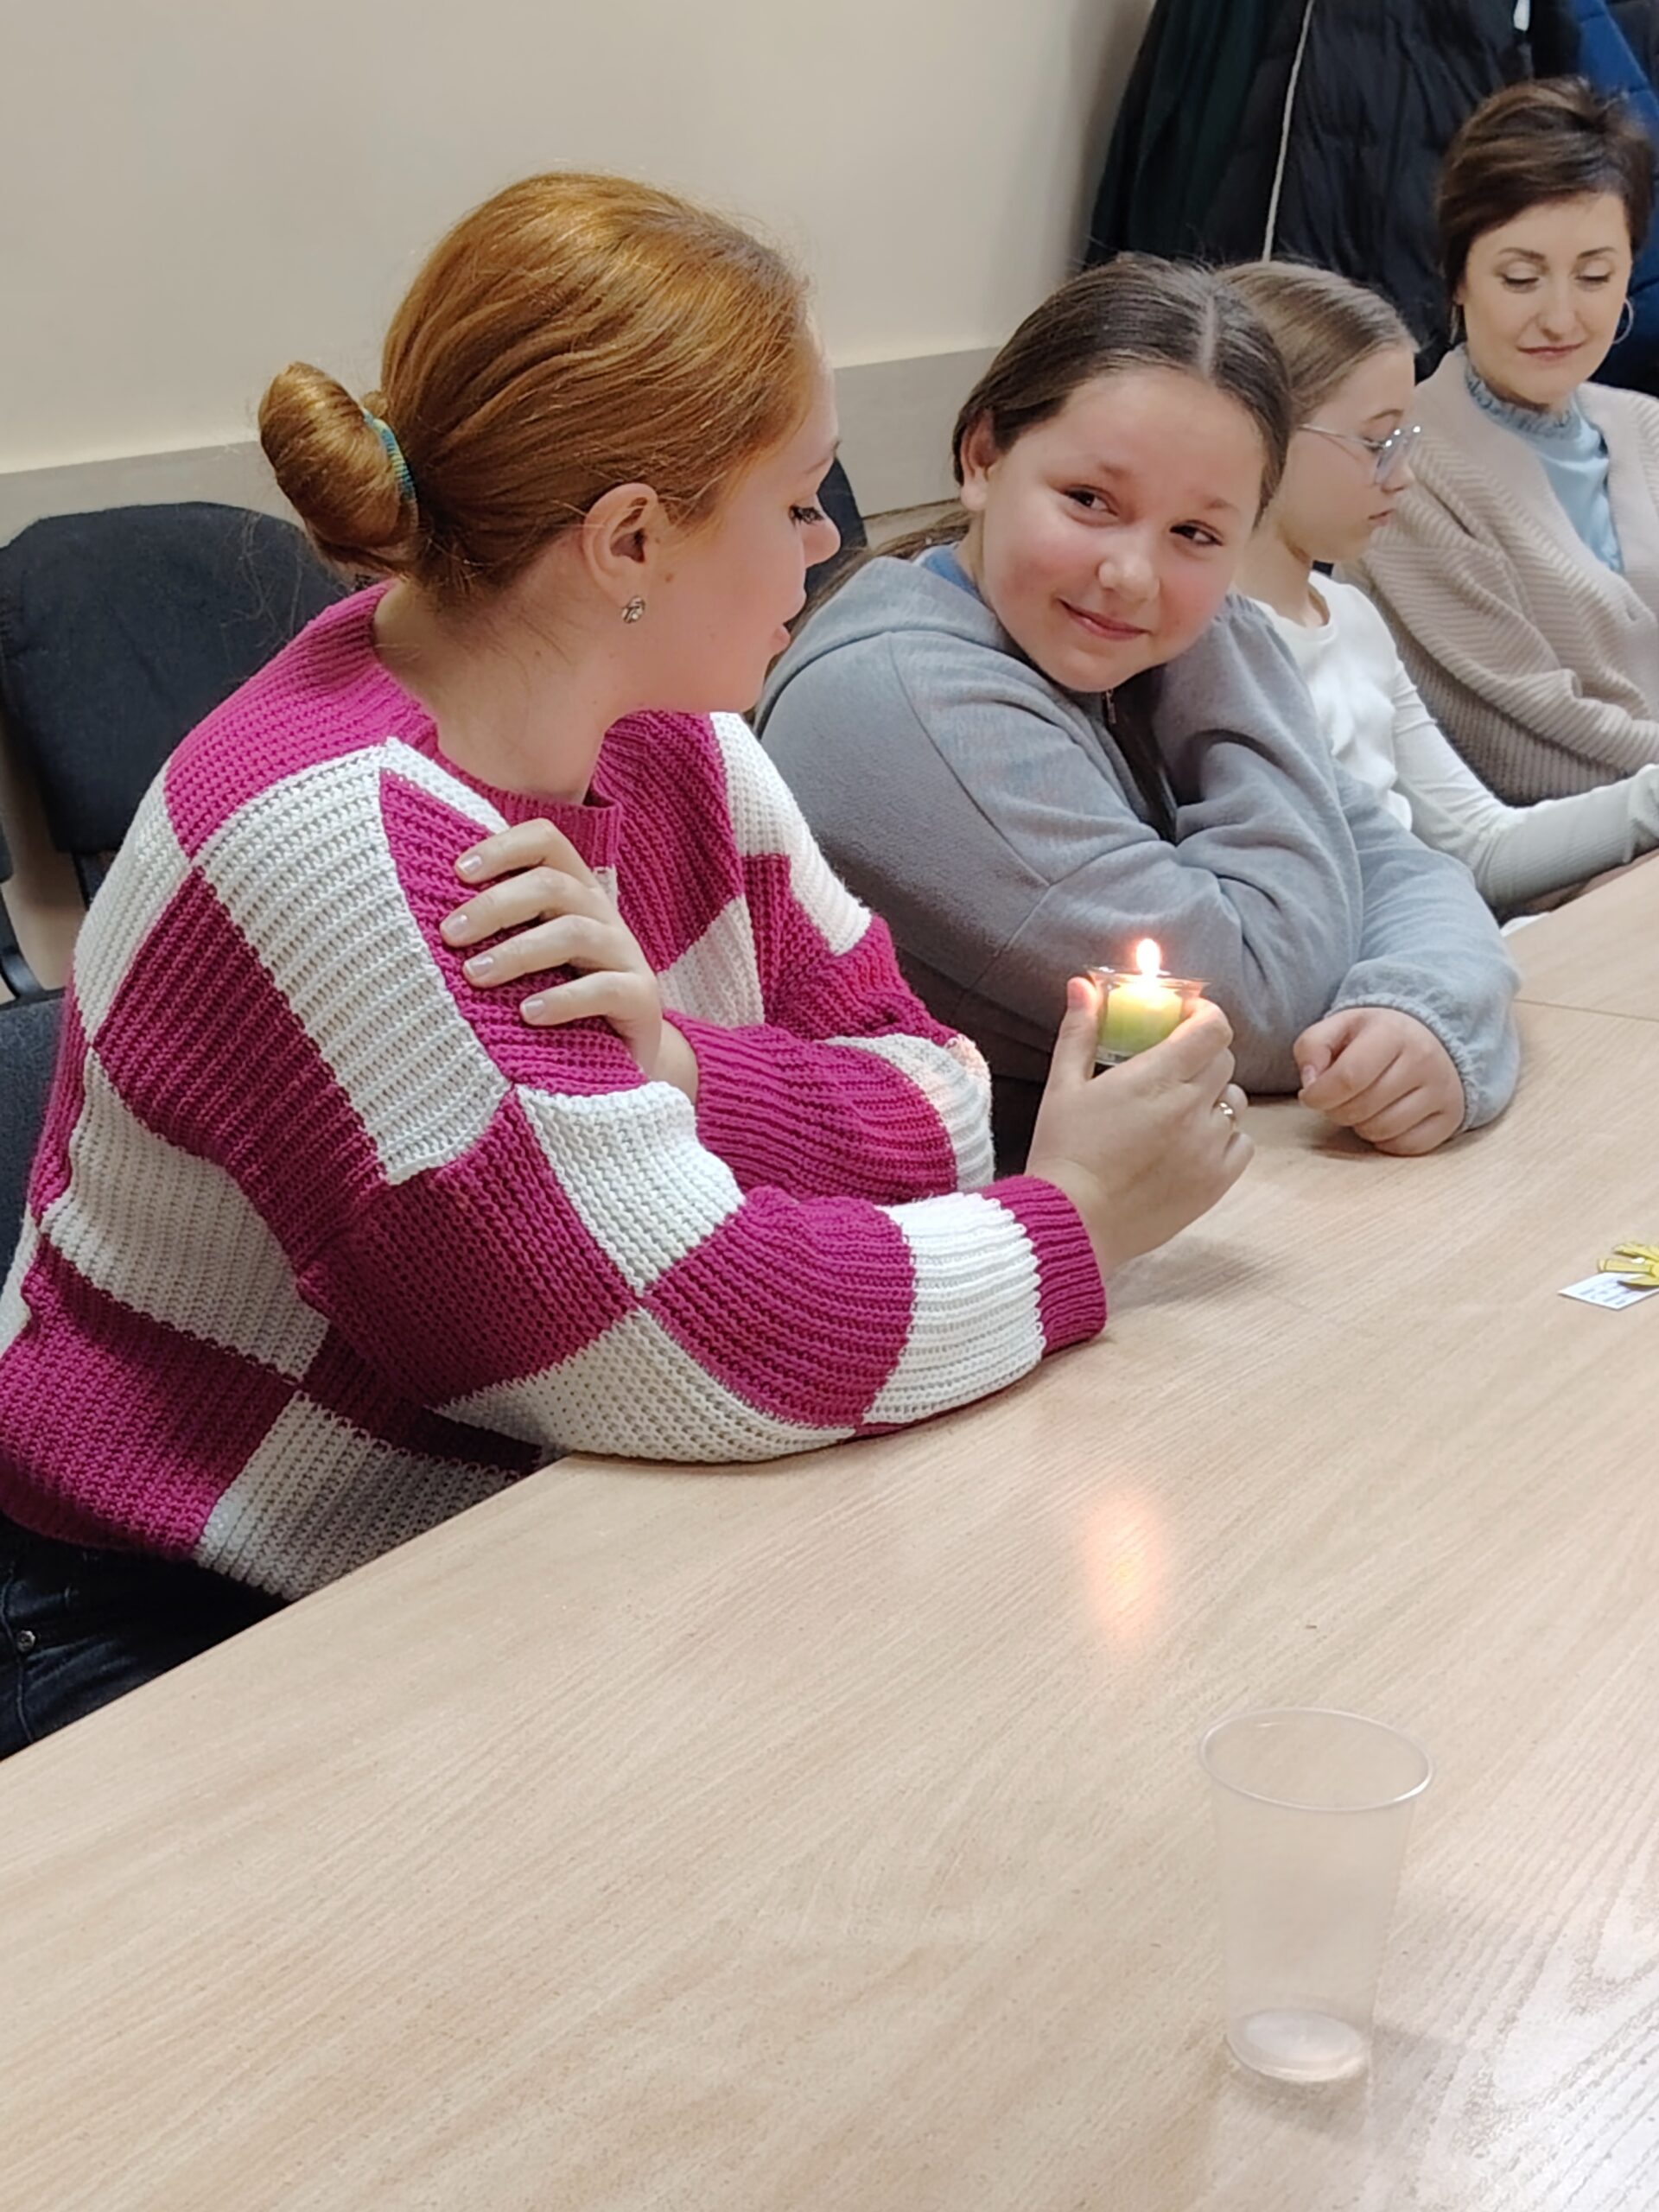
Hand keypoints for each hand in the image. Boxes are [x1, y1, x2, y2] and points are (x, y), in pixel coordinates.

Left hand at [439, 820, 696, 1098]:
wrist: (622, 1058)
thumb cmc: (557, 1000)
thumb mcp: (527, 958)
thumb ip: (493, 930)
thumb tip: (415, 908)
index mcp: (573, 892)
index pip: (546, 841)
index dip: (503, 848)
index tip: (458, 872)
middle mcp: (602, 915)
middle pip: (552, 885)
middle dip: (495, 906)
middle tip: (449, 935)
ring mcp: (626, 956)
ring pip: (575, 933)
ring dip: (519, 952)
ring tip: (475, 975)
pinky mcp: (641, 999)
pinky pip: (606, 989)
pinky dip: (563, 999)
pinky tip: (528, 1014)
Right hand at [1027, 982, 1250, 1279]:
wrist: (1071, 1225)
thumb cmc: (1063, 1155)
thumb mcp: (1063, 1088)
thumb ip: (1080, 1033)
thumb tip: (1082, 986)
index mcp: (1156, 1078)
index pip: (1212, 1028)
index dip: (1205, 1016)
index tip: (1186, 1019)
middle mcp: (1191, 1108)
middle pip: (1224, 1060)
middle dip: (1202, 1054)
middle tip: (1174, 1066)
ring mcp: (1208, 1147)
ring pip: (1235, 1101)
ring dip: (1214, 1097)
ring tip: (1181, 1110)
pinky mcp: (1216, 1183)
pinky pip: (1242, 1143)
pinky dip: (1225, 1137)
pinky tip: (1193, 1143)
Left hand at [1294, 1006, 1462, 1155]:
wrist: (1431, 1039)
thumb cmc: (1377, 1037)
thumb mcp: (1340, 1026)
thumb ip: (1313, 1046)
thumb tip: (1311, 1083)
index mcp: (1392, 1032)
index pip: (1348, 1078)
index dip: (1319, 1095)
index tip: (1311, 1096)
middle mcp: (1423, 1060)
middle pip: (1361, 1108)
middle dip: (1337, 1110)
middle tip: (1339, 1098)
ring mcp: (1441, 1091)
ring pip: (1382, 1131)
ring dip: (1360, 1125)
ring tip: (1363, 1105)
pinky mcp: (1451, 1118)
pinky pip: (1406, 1146)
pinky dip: (1386, 1140)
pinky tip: (1384, 1118)